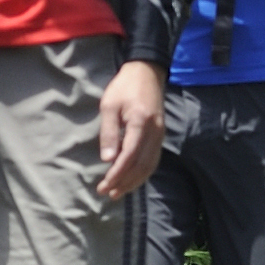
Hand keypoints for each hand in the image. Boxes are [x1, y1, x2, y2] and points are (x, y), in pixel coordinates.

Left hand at [98, 61, 164, 199]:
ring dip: (134, 181)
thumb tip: (108, 159)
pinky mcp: (160, 135)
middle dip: (124, 182)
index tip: (104, 185)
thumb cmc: (124, 87)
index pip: (129, 156)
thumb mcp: (109, 106)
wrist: (147, 72)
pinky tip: (132, 179)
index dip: (117, 174)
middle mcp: (154, 131)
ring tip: (118, 192)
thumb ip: (109, 132)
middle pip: (141, 165)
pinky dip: (143, 173)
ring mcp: (160, 134)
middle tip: (107, 193)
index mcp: (140, 122)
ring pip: (150, 165)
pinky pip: (154, 159)